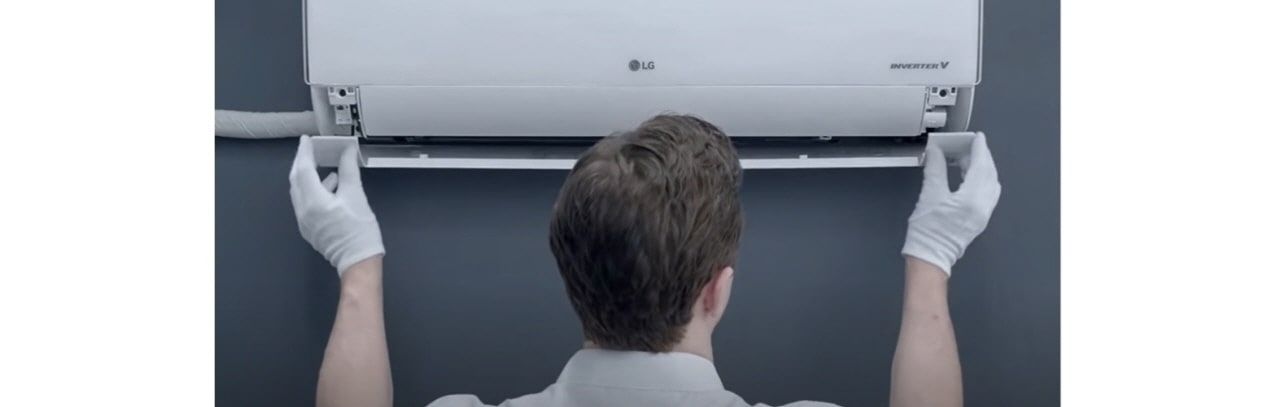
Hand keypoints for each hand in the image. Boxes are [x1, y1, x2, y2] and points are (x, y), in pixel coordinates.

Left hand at [289, 136, 383, 275]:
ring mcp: (304, 221)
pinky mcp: (310, 229)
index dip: (305, 152)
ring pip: (300, 191)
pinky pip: (305, 203)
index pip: (304, 169)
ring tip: (322, 166)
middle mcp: (304, 211)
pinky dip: (313, 190)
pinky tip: (329, 188)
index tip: (307, 140)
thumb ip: (348, 170)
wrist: (358, 261)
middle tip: (310, 150)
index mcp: (313, 201)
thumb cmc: (359, 231)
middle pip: (297, 180)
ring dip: (307, 176)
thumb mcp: (356, 195)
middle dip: (303, 163)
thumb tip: (346, 152)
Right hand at [902, 134, 1001, 275]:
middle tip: (971, 146)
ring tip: (966, 160)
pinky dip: (980, 181)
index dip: (979, 149)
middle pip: (989, 174)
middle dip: (982, 157)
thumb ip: (935, 169)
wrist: (929, 258)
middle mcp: (983, 206)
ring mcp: (983, 214)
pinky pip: (986, 194)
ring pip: (990, 184)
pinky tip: (968, 178)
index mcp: (973, 199)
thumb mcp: (929, 195)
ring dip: (982, 169)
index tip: (978, 138)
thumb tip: (937, 153)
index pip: (981, 166)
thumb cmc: (928, 233)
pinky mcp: (978, 220)